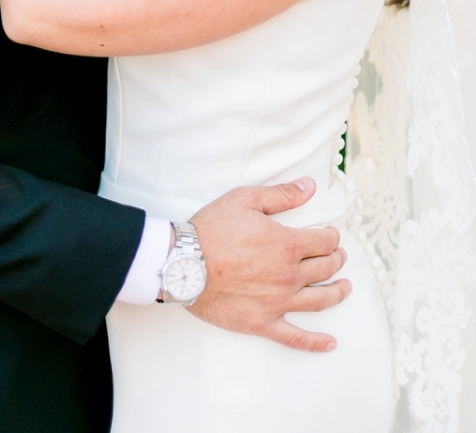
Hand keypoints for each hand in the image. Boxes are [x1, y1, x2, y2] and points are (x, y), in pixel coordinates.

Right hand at [188, 177, 349, 352]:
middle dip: (336, 260)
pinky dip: (316, 342)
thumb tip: (310, 186)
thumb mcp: (245, 199)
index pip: (324, 241)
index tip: (332, 235)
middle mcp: (289, 275)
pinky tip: (330, 343)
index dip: (332, 236)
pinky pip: (296, 337)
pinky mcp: (263, 322)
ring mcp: (278, 302)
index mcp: (287, 245)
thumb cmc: (211, 230)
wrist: (184, 264)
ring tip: (345, 288)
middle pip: (325, 269)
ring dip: (337, 293)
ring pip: (320, 300)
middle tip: (338, 256)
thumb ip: (282, 195)